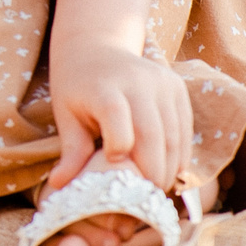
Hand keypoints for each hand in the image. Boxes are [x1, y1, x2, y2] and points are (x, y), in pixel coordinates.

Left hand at [34, 42, 196, 245]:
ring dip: (168, 169)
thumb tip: (60, 187)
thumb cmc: (76, 84)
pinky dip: (179, 156)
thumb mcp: (66, 113)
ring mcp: (163, 84)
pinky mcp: (178, 89)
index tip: (114, 167)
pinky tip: (167, 174)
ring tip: (154, 192)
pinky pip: (185, 131)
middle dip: (150, 172)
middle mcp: (139, 82)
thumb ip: (71, 151)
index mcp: (105, 85)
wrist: (96, 44)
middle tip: (142, 200)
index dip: (119, 145)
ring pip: (175, 137)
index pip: (117, 116)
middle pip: (153, 134)